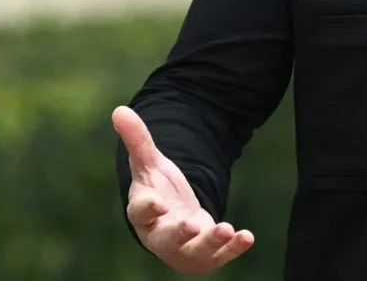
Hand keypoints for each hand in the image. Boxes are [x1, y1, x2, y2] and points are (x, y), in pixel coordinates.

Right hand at [112, 106, 254, 273]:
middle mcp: (161, 235)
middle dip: (178, 234)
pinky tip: (247, 237)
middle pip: (166, 239)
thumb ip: (138, 140)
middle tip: (191, 227)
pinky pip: (219, 257)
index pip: (140, 212)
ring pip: (195, 252)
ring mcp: (184, 248)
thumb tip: (119, 109)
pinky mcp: (206, 256)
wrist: (174, 221)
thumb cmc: (158, 192)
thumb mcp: (150, 164)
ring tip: (227, 229)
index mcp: (144, 212)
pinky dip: (233, 249)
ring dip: (211, 243)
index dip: (148, 208)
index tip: (157, 203)